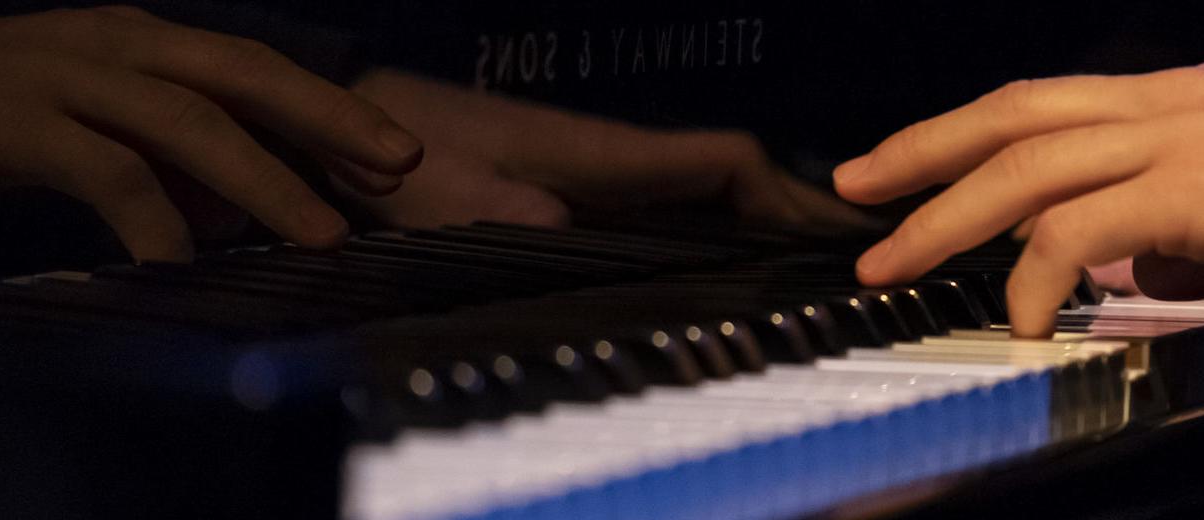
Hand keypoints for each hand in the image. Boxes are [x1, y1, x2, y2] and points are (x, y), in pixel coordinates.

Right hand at [0, 7, 421, 261]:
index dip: (329, 110)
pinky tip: (185, 259)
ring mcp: (59, 74)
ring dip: (263, 179)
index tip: (397, 157)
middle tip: (397, 165)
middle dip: (328, 118)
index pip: (253, 69)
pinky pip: (103, 169)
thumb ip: (164, 163)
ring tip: (317, 234)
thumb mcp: (89, 130)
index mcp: (135, 39)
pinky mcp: (11, 121)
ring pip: (186, 119)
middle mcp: (108, 41)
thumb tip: (238, 213)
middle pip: (241, 73)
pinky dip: (154, 216)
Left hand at [336, 69, 876, 231]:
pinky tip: (724, 253)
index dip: (790, 195)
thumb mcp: (455, 197)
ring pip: (704, 189)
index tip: (839, 226)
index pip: (728, 161)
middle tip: (854, 247)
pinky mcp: (571, 180)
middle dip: (797, 210)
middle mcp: (615, 155)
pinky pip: (668, 202)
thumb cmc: (401, 153)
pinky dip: (714, 223)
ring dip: (760, 217)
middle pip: (733, 177)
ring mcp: (596, 167)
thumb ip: (520, 221)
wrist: (349, 117)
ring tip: (809, 255)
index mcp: (607, 154)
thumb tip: (581, 243)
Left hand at [835, 62, 1203, 335]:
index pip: (1047, 102)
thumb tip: (1131, 274)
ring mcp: (1178, 136)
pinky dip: (1031, 277)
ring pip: (1025, 167)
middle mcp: (1168, 99)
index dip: (968, 130)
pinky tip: (1017, 320)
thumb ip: (1182, 231)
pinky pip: (1076, 234)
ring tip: (892, 263)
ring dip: (946, 217)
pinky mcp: (1190, 189)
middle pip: (1015, 116)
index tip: (910, 160)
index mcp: (1180, 93)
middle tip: (856, 191)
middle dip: (924, 152)